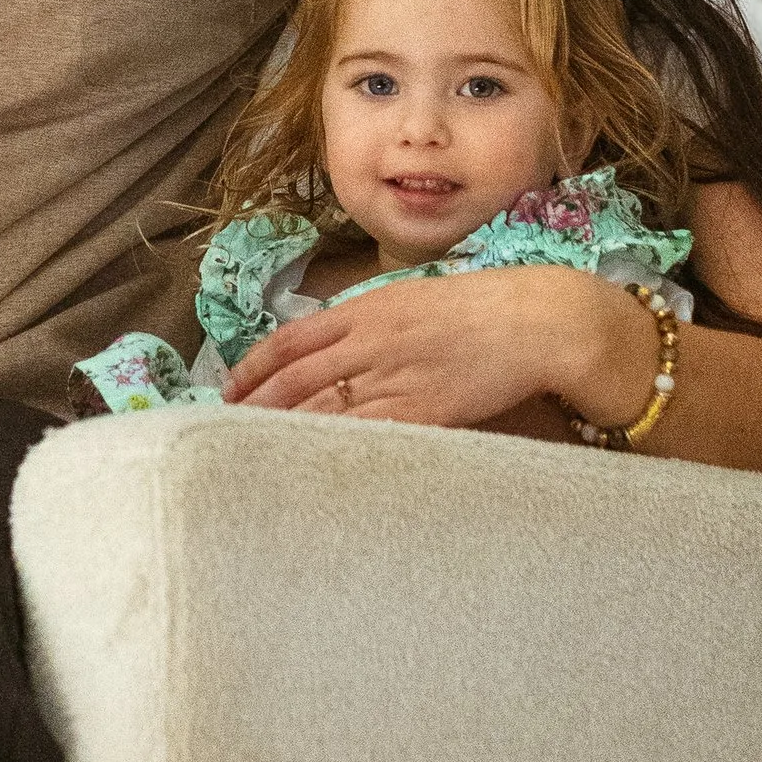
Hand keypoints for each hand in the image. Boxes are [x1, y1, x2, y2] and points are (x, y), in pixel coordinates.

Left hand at [221, 263, 654, 429]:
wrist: (535, 320)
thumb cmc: (480, 308)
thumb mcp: (413, 298)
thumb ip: (371, 321)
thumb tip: (336, 344)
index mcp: (367, 309)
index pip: (292, 339)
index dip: (255, 366)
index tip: (231, 388)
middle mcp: (371, 342)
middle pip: (297, 378)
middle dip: (257, 405)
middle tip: (226, 428)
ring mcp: (394, 378)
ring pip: (323, 408)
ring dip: (284, 430)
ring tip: (252, 451)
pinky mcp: (422, 411)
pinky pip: (367, 433)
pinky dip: (333, 448)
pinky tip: (308, 463)